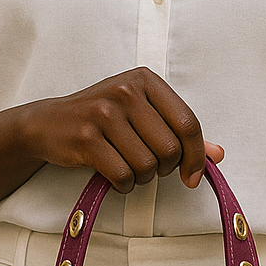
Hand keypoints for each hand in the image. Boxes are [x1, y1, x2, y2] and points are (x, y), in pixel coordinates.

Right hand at [19, 67, 222, 192]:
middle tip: (147, 166)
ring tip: (127, 167)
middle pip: (170, 149)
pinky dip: (123, 185)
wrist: (47, 123)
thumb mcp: (142, 115)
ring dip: (141, 178)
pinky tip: (114, 175)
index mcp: (145, 80)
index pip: (188, 123)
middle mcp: (126, 91)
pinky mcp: (86, 137)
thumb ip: (180, 133)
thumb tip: (218, 154)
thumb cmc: (102, 119)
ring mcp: (104, 113)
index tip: (192, 176)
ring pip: (147, 165)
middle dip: (163, 168)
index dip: (196, 157)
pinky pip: (123, 175)